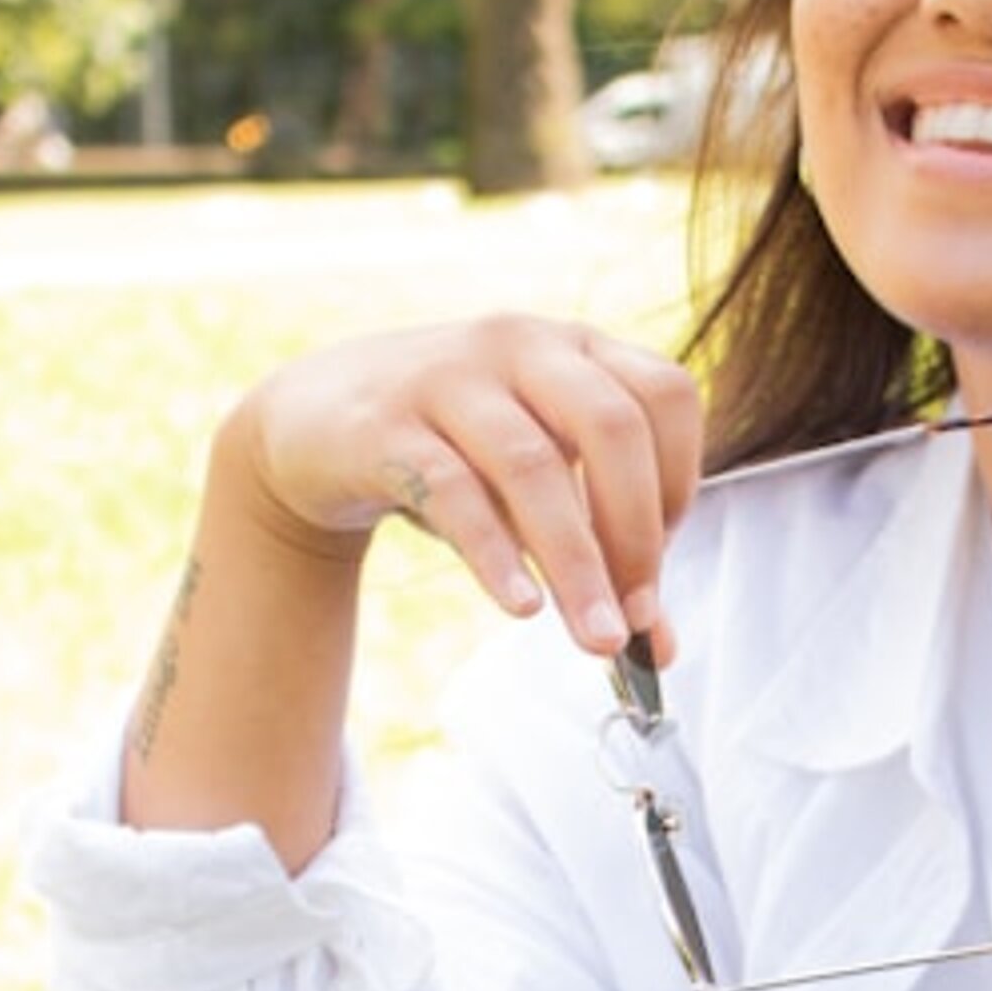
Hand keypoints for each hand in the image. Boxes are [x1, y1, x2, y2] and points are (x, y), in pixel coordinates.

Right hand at [224, 315, 702, 660]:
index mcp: (577, 347)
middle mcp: (521, 346)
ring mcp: (449, 377)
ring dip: (576, 562)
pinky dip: (496, 554)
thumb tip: (658, 645)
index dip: (681, 480)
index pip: (665, 395)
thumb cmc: (452, 450)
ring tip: (597, 637)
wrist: (311, 422)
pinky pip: (453, 491)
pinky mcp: (384, 426)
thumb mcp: (533, 483)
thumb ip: (598, 550)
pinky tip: (522, 605)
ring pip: (533, 466)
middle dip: (637, 533)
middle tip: (638, 617)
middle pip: (612, 426)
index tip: (659, 560)